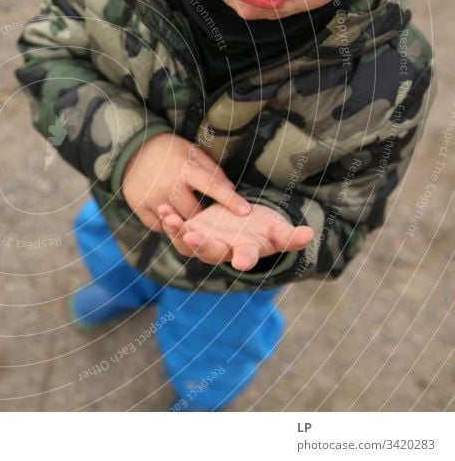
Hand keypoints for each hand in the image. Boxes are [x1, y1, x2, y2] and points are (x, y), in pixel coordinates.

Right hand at [121, 133, 250, 231]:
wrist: (131, 150)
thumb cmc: (169, 151)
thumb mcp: (192, 152)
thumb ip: (212, 171)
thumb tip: (230, 190)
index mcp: (184, 167)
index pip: (212, 186)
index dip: (230, 200)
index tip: (246, 211)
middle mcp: (168, 183)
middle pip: (195, 212)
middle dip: (203, 214)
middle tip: (204, 210)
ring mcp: (151, 197)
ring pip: (177, 221)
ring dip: (185, 220)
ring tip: (184, 209)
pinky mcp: (139, 207)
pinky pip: (159, 226)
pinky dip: (166, 223)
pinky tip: (168, 212)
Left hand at [158, 202, 314, 270]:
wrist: (243, 225)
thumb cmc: (263, 228)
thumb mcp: (277, 230)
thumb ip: (290, 236)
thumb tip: (310, 235)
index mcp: (246, 251)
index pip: (247, 258)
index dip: (244, 260)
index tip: (243, 263)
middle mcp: (222, 251)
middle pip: (211, 252)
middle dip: (201, 245)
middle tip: (192, 238)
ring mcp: (204, 243)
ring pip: (188, 244)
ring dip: (177, 232)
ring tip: (170, 219)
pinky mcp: (191, 232)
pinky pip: (177, 231)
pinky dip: (169, 222)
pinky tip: (162, 209)